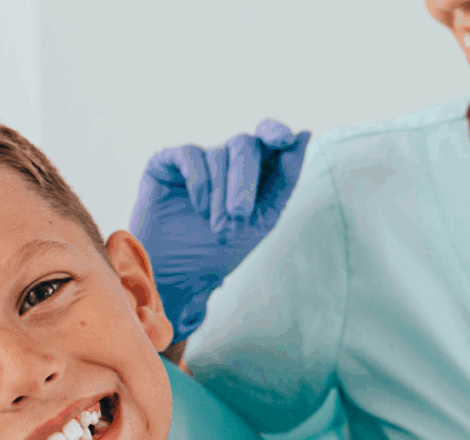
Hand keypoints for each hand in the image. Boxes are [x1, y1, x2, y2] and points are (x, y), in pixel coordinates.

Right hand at [130, 119, 309, 340]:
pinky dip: (199, 183)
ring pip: (218, 152)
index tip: (285, 140)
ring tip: (216, 226)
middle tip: (240, 214)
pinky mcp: (164, 164)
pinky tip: (198, 209)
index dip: (276, 132)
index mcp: (249, 171)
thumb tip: (305, 133)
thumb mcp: (262, 219)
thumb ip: (285, 178)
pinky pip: (189, 154)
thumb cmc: (219, 252)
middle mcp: (221, 161)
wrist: (176, 277)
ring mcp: (193, 161)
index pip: (267, 136)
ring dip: (222, 193)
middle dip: (246, 180)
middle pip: (244, 143)